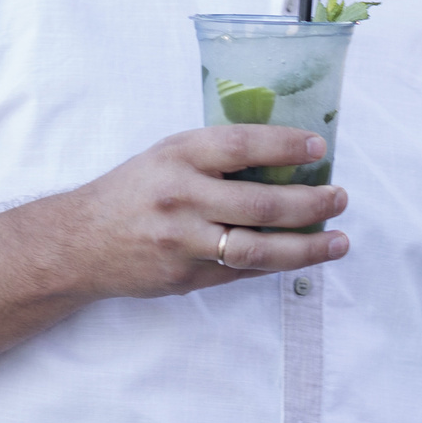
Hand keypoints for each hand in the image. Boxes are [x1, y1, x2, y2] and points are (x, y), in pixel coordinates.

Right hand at [54, 125, 348, 298]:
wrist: (81, 242)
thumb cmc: (133, 191)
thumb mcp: (166, 155)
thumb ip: (215, 155)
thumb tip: (283, 158)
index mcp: (178, 155)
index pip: (241, 145)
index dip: (285, 146)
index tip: (318, 149)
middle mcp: (181, 196)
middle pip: (261, 202)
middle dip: (311, 203)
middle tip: (340, 198)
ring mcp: (184, 241)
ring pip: (258, 248)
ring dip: (307, 247)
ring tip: (338, 240)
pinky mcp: (186, 277)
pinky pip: (242, 272)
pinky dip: (276, 265)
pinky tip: (302, 258)